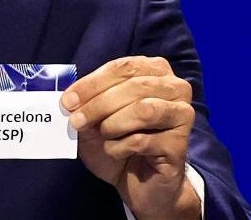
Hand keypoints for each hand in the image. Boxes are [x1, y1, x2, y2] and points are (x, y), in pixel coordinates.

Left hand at [63, 56, 199, 219]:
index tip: (68, 100)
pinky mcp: (180, 145)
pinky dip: (120, 147)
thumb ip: (86, 103)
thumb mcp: (95, 119)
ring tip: (103, 136)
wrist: (139, 183)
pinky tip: (116, 152)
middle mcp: (176, 88)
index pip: (124, 68)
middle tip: (76, 121)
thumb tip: (70, 98)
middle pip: (135, 86)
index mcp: (155, 71)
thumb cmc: (118, 142)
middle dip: (99, 104)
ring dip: (113, 124)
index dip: (93, 83)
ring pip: (144, 110)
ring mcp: (182, 115)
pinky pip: (144, 141)